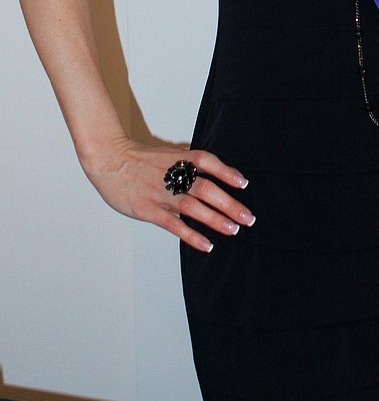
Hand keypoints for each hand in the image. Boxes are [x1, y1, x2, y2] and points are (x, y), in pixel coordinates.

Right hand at [81, 137, 254, 251]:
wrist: (109, 160)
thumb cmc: (140, 160)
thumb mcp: (167, 156)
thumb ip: (187, 165)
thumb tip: (214, 175)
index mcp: (178, 159)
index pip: (206, 162)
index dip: (226, 172)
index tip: (243, 183)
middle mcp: (172, 175)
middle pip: (205, 188)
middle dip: (229, 203)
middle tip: (248, 217)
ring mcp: (160, 193)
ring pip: (192, 207)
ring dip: (215, 219)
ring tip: (234, 230)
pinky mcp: (148, 210)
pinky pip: (173, 224)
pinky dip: (191, 235)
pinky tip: (207, 244)